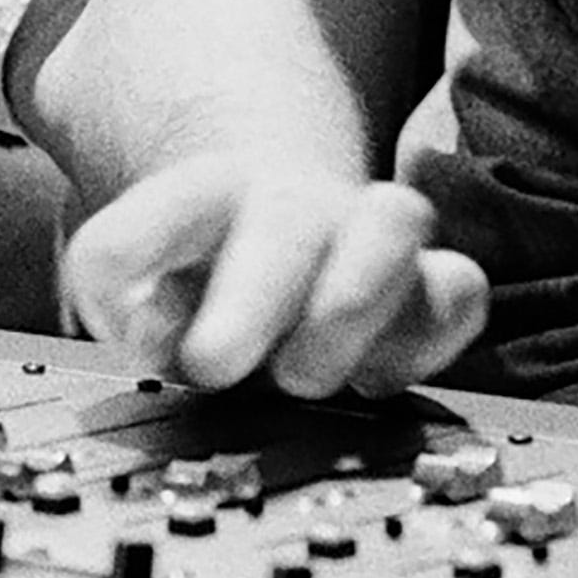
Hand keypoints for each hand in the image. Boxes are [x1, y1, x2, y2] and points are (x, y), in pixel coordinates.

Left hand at [61, 160, 489, 399]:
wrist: (286, 232)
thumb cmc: (206, 278)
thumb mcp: (142, 294)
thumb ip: (126, 311)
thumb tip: (140, 335)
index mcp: (207, 197)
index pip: (163, 206)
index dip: (133, 251)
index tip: (117, 327)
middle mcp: (297, 205)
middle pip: (288, 221)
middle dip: (251, 298)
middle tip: (212, 365)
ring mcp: (372, 236)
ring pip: (396, 219)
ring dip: (352, 301)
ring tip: (301, 375)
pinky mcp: (433, 284)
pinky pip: (460, 289)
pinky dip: (429, 336)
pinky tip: (377, 380)